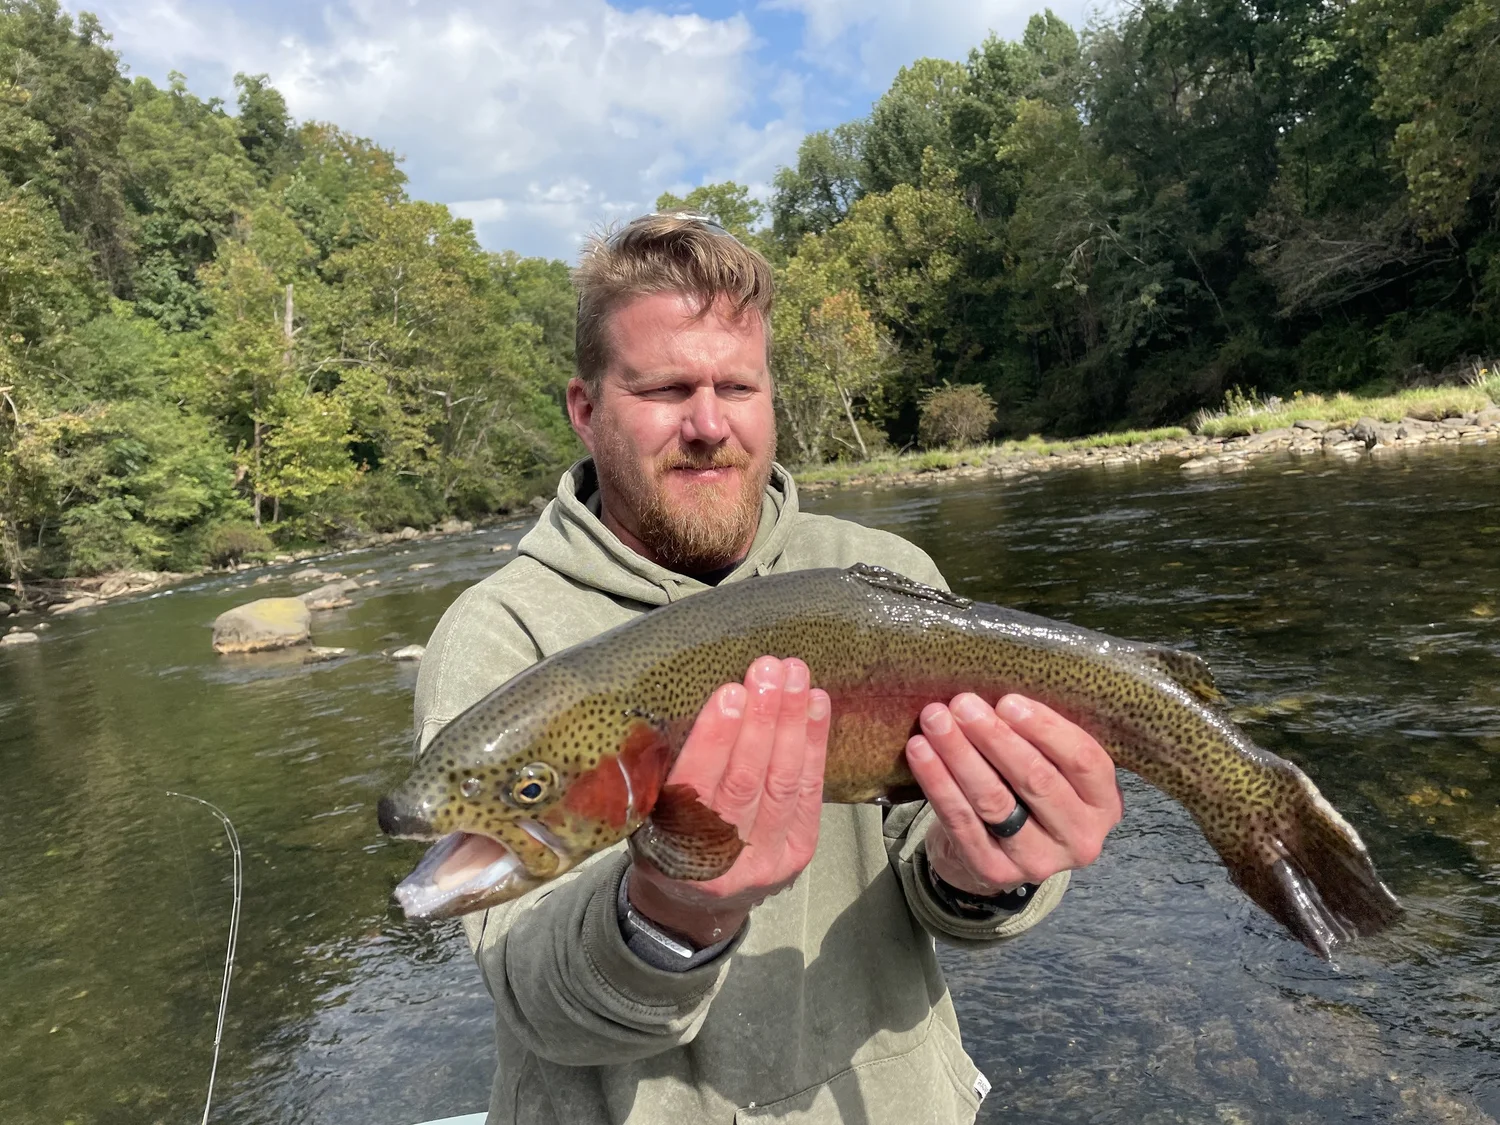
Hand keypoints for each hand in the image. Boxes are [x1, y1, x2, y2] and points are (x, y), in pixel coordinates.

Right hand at [627, 655, 830, 947]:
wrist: (695, 906)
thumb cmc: (666, 841)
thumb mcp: (646, 817)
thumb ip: (662, 775)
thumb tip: (688, 701)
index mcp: (673, 849)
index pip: (697, 787)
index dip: (716, 738)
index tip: (730, 692)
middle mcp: (723, 861)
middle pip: (748, 781)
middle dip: (762, 720)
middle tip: (768, 670)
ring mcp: (766, 860)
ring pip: (784, 783)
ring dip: (792, 723)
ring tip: (795, 677)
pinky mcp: (798, 852)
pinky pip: (810, 792)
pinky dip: (815, 745)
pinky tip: (817, 705)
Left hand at [905, 693, 1121, 896]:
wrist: (1000, 849)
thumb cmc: (1030, 789)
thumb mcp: (1054, 765)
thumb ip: (1041, 737)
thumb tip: (998, 697)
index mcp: (1104, 803)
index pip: (1083, 761)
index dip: (1046, 729)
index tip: (1007, 701)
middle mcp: (1081, 837)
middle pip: (1035, 780)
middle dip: (994, 737)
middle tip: (962, 704)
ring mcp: (1039, 861)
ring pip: (994, 800)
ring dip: (960, 755)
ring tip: (935, 721)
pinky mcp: (995, 871)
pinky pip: (961, 822)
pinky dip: (938, 783)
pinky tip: (920, 752)